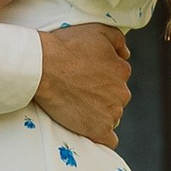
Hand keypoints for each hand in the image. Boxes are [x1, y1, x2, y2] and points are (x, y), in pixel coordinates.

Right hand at [31, 24, 130, 146]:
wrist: (43, 67)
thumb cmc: (66, 46)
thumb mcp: (97, 30)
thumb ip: (118, 40)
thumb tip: (126, 54)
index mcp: (122, 71)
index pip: (118, 78)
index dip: (102, 77)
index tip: (85, 76)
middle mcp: (122, 93)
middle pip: (116, 98)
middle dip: (102, 96)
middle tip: (79, 91)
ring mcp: (111, 113)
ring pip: (111, 116)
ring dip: (99, 114)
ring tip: (77, 107)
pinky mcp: (98, 130)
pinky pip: (109, 140)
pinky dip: (102, 137)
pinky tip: (91, 131)